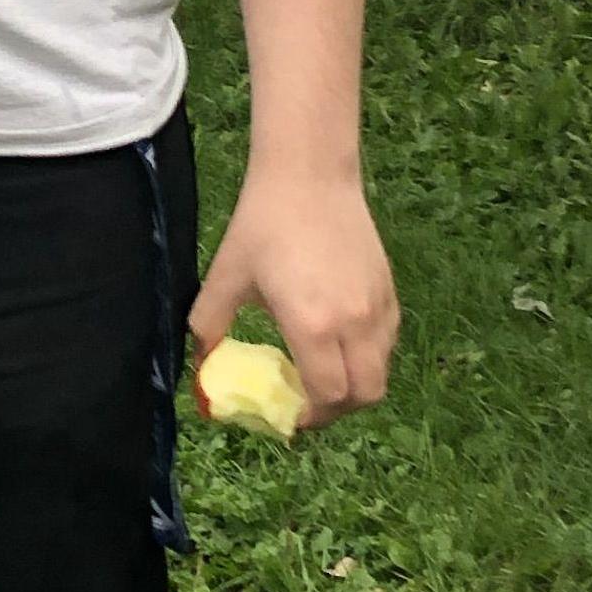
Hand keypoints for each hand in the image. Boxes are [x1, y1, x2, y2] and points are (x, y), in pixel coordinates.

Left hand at [187, 169, 397, 428]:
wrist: (309, 174)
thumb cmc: (263, 223)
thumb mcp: (226, 275)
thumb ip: (208, 324)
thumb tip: (201, 361)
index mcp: (313, 326)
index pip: (327, 396)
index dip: (310, 416)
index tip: (290, 414)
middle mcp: (354, 323)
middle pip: (365, 395)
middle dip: (337, 410)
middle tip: (309, 401)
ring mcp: (378, 307)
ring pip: (381, 371)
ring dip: (355, 384)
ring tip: (323, 370)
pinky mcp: (390, 289)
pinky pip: (387, 342)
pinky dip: (369, 356)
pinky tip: (340, 339)